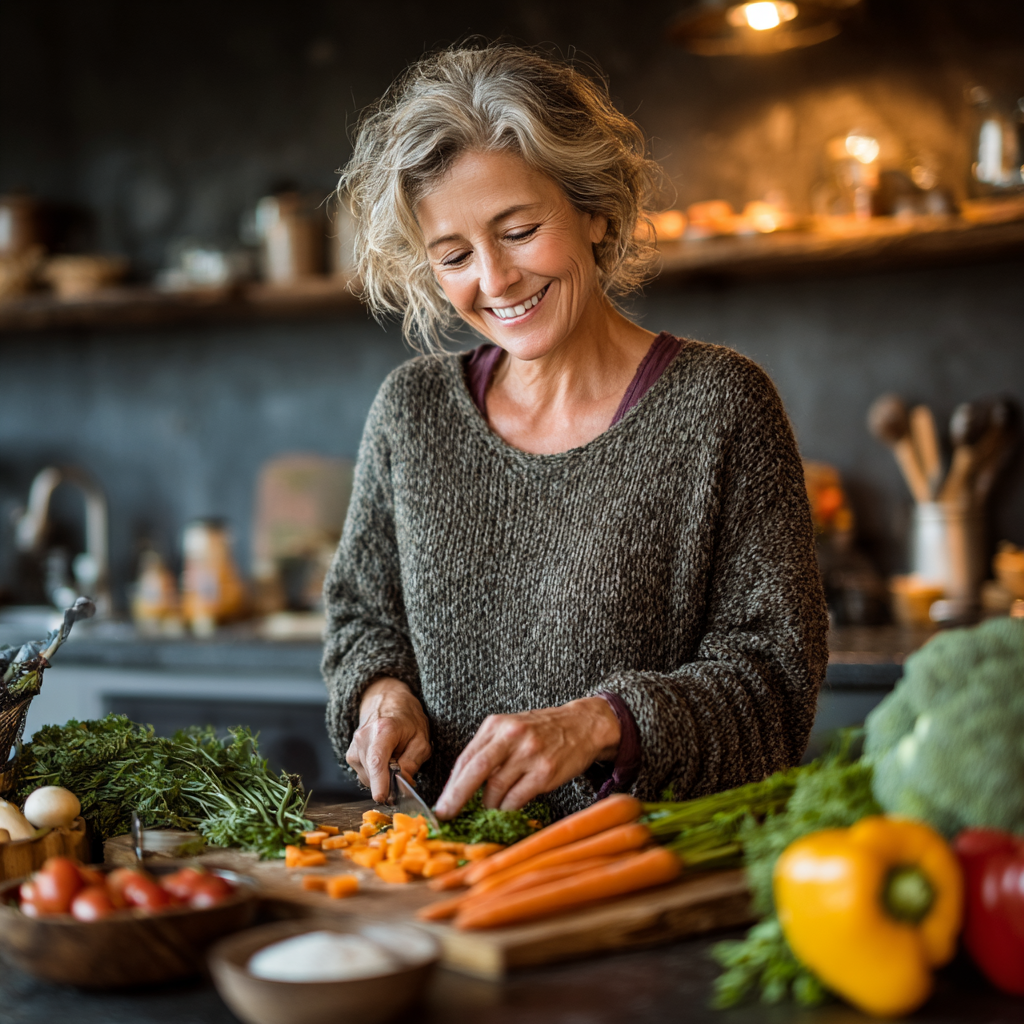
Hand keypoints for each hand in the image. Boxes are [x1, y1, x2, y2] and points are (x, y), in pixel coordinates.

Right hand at [346, 677, 431, 802]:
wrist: (387, 702)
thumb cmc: (407, 719)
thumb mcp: (421, 739)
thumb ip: (412, 763)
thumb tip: (401, 786)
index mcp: (383, 730)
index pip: (377, 760)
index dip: (379, 782)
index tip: (382, 798)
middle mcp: (363, 738)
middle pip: (373, 774)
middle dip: (389, 784)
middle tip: (406, 775)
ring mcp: (354, 747)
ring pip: (369, 778)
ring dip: (383, 778)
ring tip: (395, 760)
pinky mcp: (351, 756)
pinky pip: (365, 775)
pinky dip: (377, 775)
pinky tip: (386, 761)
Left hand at [435, 697, 620, 818]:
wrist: (582, 725)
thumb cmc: (541, 731)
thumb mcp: (510, 730)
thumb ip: (487, 750)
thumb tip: (460, 785)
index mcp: (496, 724)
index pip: (466, 757)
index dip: (450, 784)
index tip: (440, 803)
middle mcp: (511, 736)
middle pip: (475, 770)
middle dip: (456, 797)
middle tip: (445, 815)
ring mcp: (529, 753)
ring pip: (495, 789)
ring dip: (489, 804)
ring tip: (492, 805)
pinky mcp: (544, 772)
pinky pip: (516, 799)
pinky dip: (507, 807)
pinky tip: (509, 805)